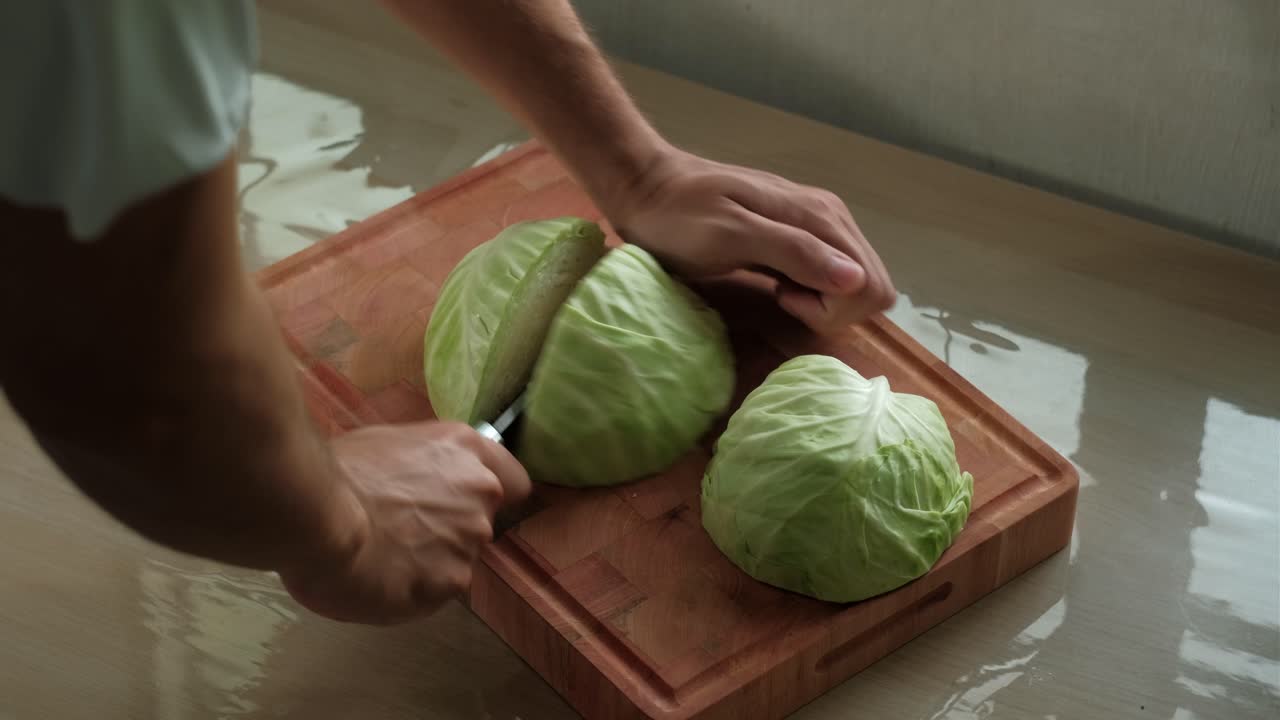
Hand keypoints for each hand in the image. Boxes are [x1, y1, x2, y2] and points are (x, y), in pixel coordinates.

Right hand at [279, 422, 529, 624]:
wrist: (316, 518)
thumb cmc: (338, 475)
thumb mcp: (387, 443)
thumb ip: (424, 463)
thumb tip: (421, 476)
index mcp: (466, 449)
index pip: (514, 481)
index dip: (493, 496)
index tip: (467, 504)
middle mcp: (479, 492)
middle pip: (480, 523)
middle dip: (449, 530)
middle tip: (402, 531)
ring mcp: (469, 538)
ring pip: (458, 559)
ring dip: (430, 561)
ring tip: (383, 556)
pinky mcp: (452, 581)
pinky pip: (438, 591)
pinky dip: (414, 589)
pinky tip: (382, 577)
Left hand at [608, 146, 895, 332]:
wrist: (647, 188)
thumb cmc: (679, 217)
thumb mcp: (729, 237)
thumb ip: (793, 254)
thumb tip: (854, 280)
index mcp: (820, 217)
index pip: (869, 285)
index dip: (831, 306)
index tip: (783, 295)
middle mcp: (830, 218)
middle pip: (871, 286)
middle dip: (831, 307)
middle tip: (779, 294)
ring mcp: (817, 226)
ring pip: (854, 283)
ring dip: (819, 301)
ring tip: (775, 288)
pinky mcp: (801, 237)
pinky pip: (830, 277)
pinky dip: (809, 292)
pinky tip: (775, 284)